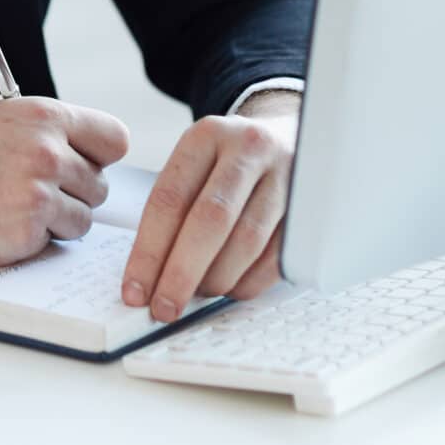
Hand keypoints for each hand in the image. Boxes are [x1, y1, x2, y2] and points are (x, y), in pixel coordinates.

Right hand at [0, 92, 130, 273]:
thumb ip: (26, 120)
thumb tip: (60, 130)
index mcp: (38, 114)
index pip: (113, 138)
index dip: (98, 154)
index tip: (82, 164)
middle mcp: (45, 151)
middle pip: (98, 184)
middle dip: (71, 192)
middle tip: (27, 193)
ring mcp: (37, 195)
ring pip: (81, 219)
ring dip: (54, 223)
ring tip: (6, 210)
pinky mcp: (24, 234)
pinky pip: (53, 245)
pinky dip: (31, 242)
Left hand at [121, 96, 298, 320]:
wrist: (287, 138)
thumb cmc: (228, 162)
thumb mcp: (196, 163)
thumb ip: (174, 209)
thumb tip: (149, 277)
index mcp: (206, 136)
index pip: (170, 198)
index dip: (149, 251)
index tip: (134, 291)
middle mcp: (248, 149)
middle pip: (210, 219)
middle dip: (182, 273)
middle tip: (164, 308)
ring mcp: (285, 177)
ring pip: (247, 242)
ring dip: (216, 280)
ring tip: (197, 295)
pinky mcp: (310, 208)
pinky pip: (277, 258)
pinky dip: (248, 283)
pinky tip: (231, 288)